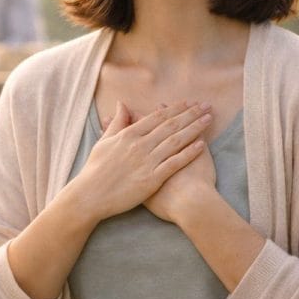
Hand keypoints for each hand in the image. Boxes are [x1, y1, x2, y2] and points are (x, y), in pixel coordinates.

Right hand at [73, 99, 211, 222]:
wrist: (90, 196)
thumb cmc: (95, 170)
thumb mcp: (104, 142)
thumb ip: (117, 123)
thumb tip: (122, 103)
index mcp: (129, 134)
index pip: (157, 117)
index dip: (175, 108)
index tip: (189, 102)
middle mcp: (140, 145)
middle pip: (171, 125)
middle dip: (190, 114)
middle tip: (206, 106)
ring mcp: (147, 162)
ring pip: (176, 141)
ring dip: (194, 129)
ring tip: (208, 120)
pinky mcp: (152, 179)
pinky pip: (174, 163)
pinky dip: (189, 153)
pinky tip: (202, 145)